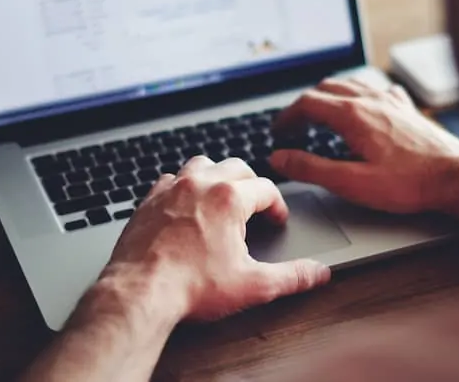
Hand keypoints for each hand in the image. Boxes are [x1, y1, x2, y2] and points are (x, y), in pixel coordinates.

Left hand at [102, 157, 330, 321]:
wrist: (140, 293)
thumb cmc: (191, 287)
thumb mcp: (252, 285)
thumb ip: (291, 276)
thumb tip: (318, 273)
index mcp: (229, 198)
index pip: (266, 189)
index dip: (278, 206)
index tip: (277, 221)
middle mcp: (200, 184)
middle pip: (236, 167)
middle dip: (251, 184)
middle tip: (256, 206)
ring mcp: (171, 189)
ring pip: (201, 164)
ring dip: (216, 176)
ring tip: (223, 197)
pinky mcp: (148, 201)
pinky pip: (170, 179)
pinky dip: (182, 186)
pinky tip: (185, 205)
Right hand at [270, 78, 458, 219]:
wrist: (455, 177)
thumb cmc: (408, 183)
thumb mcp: (351, 182)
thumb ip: (311, 168)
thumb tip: (280, 158)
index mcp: (353, 115)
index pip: (307, 103)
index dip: (286, 117)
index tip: (278, 131)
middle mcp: (371, 99)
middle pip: (325, 89)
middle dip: (304, 105)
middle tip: (294, 126)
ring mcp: (390, 100)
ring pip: (350, 84)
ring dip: (329, 95)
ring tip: (319, 113)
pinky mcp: (406, 108)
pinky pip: (376, 88)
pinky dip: (358, 93)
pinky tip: (362, 105)